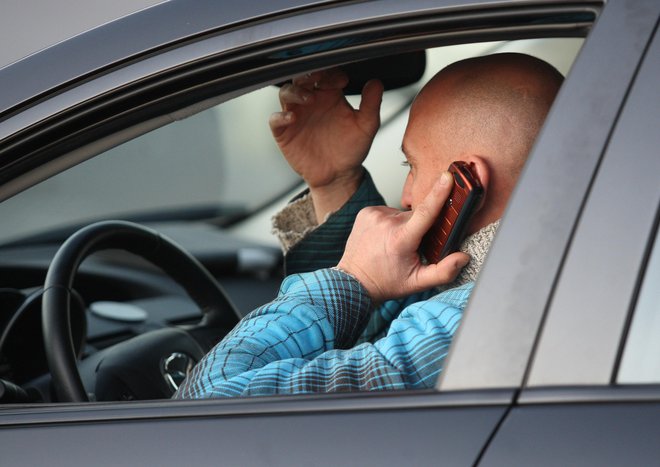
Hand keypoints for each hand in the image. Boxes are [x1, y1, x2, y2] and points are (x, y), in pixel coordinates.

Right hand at [270, 69, 383, 220]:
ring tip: (308, 98)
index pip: (326, 74)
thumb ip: (372, 104)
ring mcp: (296, 115)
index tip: (342, 81)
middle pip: (302, 78)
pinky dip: (280, 116)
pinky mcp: (285, 132)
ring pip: (286, 93)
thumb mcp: (366, 126)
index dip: (332, 73)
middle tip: (318, 78)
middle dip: (309, 75)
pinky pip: (275, 119)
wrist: (339, 175)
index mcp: (330, 95)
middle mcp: (311, 102)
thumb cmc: (351, 149)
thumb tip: (376, 83)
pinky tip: (292, 117)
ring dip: (295, 91)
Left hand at [337, 172, 469, 302]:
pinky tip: (384, 236)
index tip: (448, 177)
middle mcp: (386, 223)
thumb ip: (443, 271)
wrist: (354, 282)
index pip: (426, 212)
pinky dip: (390, 221)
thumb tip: (462, 257)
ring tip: (393, 243)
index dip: (439, 193)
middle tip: (410, 246)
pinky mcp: (366, 212)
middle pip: (417, 215)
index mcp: (401, 239)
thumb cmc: (385, 282)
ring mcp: (374, 215)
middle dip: (420, 228)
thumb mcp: (418, 282)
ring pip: (402, 214)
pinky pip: (388, 211)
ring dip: (404, 225)